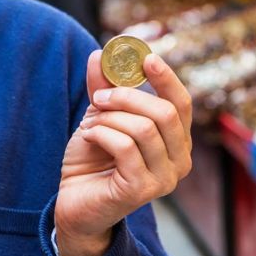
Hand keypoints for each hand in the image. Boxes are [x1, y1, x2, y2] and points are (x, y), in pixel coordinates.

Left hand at [54, 50, 192, 255]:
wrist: (74, 201)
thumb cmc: (93, 160)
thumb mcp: (99, 116)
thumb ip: (104, 88)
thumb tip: (100, 54)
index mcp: (176, 141)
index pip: (182, 104)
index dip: (166, 79)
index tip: (146, 59)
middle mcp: (179, 161)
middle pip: (165, 113)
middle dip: (127, 96)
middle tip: (100, 96)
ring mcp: (163, 179)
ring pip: (144, 128)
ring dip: (110, 118)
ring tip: (91, 124)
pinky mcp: (141, 191)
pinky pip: (125, 147)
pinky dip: (102, 134)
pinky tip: (89, 138)